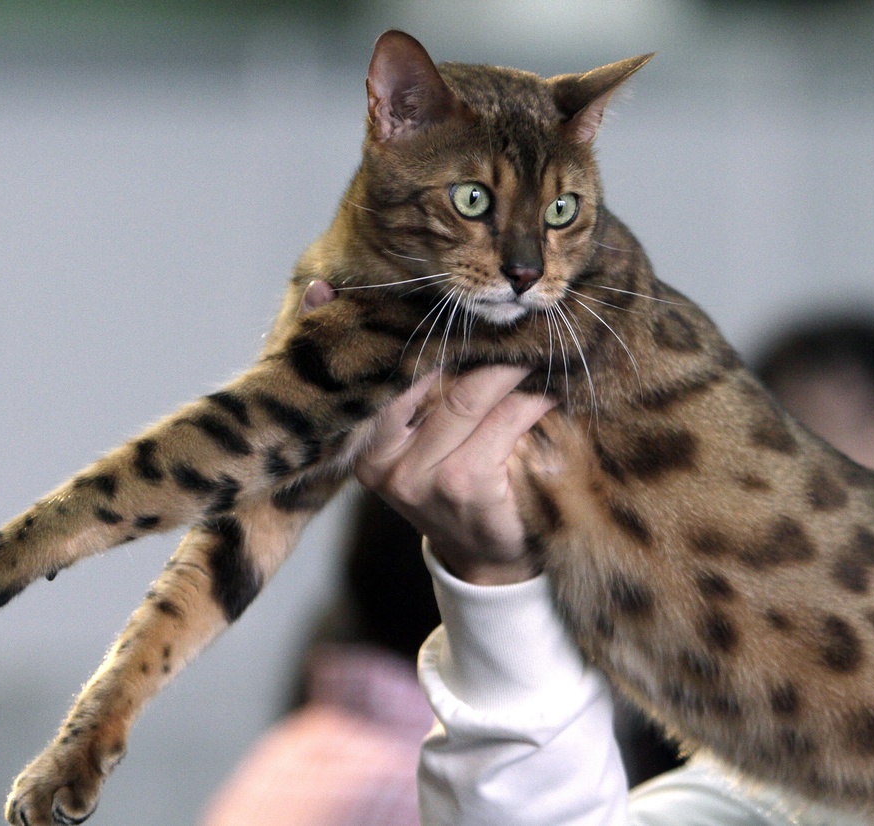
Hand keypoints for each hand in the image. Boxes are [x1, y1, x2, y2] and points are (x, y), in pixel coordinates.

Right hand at [299, 280, 554, 584]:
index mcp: (363, 443)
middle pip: (431, 374)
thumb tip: (320, 286)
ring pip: (472, 393)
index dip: (414, 326)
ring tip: (539, 342)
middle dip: (476, 339)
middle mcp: (383, 461)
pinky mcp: (466, 486)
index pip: (381, 369)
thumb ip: (385, 372)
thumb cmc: (453, 481)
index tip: (451, 294)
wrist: (489, 559)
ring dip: (512, 365)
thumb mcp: (409, 431)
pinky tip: (552, 387)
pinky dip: (534, 398)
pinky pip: (506, 420)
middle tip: (510, 308)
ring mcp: (422, 477)